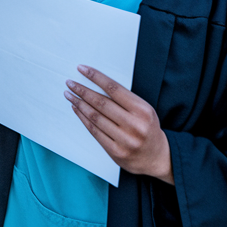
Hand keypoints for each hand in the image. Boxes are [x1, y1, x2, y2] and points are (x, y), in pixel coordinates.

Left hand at [65, 65, 173, 184]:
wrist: (157, 157)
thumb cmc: (147, 128)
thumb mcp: (144, 110)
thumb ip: (124, 99)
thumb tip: (96, 83)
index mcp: (143, 110)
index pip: (114, 89)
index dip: (95, 77)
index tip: (81, 69)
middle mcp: (134, 125)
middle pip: (101, 103)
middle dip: (82, 90)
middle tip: (70, 83)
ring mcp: (125, 140)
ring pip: (95, 117)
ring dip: (79, 104)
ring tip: (69, 95)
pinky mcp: (116, 152)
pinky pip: (94, 131)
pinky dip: (83, 118)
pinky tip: (76, 109)